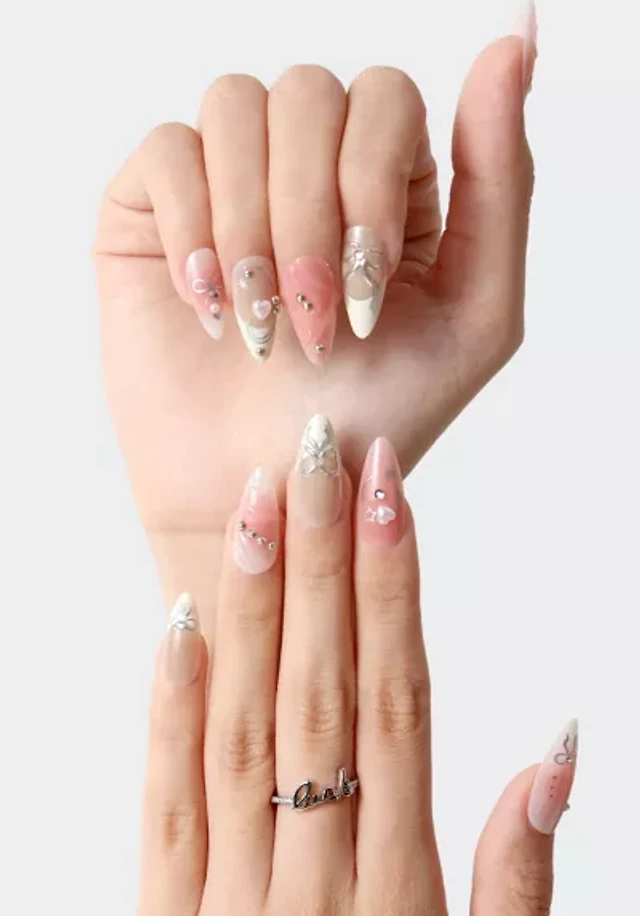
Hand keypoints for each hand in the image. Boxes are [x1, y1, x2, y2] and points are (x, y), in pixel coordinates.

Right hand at [94, 9, 536, 600]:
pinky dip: (191, 227)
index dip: (372, 182)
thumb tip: (512, 42)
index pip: (384, 95)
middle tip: (312, 320)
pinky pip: (166, 148)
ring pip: (234, 104)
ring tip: (258, 320)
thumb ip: (503, 182)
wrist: (270, 484)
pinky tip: (207, 304)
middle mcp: (306, 164)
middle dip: (311, 214)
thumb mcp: (475, 313)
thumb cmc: (371, 412)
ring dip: (251, 222)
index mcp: (384, 180)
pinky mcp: (153, 206)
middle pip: (308, 92)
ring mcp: (227, 178)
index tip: (367, 290)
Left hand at [138, 418, 574, 914]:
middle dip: (327, 562)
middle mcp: (314, 881)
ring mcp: (227, 901)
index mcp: (399, 893)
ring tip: (262, 505)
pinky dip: (170, 708)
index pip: (399, 704)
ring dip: (257, 608)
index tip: (389, 494)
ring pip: (246, 726)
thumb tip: (558, 750)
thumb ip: (518, 882)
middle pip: (322, 691)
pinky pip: (165, 802)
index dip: (396, 590)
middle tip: (321, 455)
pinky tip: (181, 622)